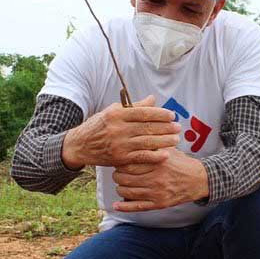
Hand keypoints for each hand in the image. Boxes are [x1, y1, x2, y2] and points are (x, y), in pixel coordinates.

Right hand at [61, 95, 180, 169]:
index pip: (143, 113)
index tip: (172, 115)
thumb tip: (152, 99)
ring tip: (176, 139)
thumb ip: (134, 107)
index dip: (160, 114)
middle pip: (147, 128)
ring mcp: (119, 145)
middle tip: (178, 127)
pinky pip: (141, 157)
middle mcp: (118, 129)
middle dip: (166, 128)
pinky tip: (166, 154)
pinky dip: (154, 156)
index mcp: (117, 114)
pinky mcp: (120, 158)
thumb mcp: (113, 111)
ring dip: (164, 141)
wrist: (81, 145)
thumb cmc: (99, 125)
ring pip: (147, 142)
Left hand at [111, 149, 208, 211]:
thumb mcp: (169, 149)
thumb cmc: (181, 163)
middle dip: (118, 175)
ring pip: (127, 192)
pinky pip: (137, 207)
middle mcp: (156, 178)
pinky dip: (124, 207)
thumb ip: (154, 144)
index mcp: (157, 162)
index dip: (121, 162)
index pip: (129, 163)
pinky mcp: (158, 204)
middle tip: (118, 172)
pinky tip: (116, 205)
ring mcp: (157, 192)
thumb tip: (135, 135)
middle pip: (124, 177)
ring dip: (120, 188)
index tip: (120, 160)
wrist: (198, 180)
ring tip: (121, 184)